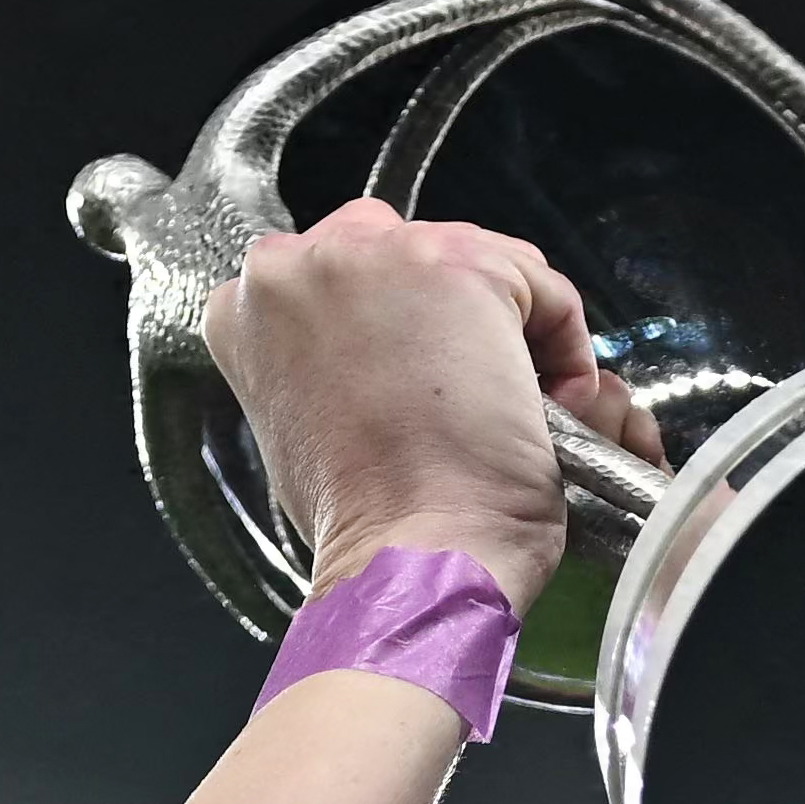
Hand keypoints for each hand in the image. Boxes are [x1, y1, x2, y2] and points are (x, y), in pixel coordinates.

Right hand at [202, 197, 647, 599]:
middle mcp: (295, 263)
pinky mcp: (454, 263)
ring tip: (502, 409)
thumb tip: (389, 356)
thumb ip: (322, 361)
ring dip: (503, 329)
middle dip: (445, 317)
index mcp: (245, 306)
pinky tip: (540, 407)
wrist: (412, 552)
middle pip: (401, 251)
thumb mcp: (303, 428)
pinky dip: (559, 342)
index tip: (420, 384)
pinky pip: (539, 284)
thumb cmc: (365, 520)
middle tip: (468, 397)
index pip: (339, 279)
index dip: (392, 332)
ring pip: (473, 260)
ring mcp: (374, 255)